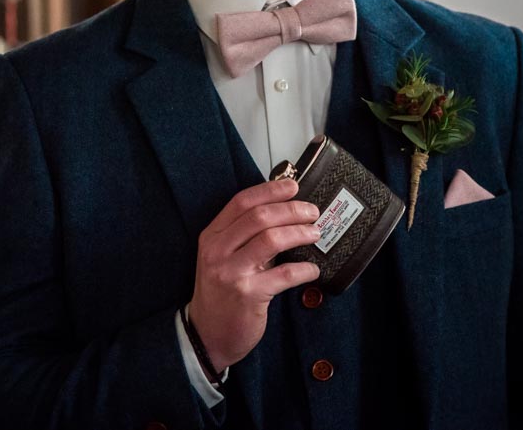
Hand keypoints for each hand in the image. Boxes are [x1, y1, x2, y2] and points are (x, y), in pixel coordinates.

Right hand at [187, 178, 320, 373]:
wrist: (207, 335)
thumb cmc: (221, 294)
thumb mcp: (222, 258)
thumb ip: (245, 237)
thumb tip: (284, 214)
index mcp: (212, 236)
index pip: (242, 202)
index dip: (270, 190)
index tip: (293, 186)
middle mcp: (218, 251)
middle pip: (260, 217)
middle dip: (292, 210)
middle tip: (312, 212)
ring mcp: (231, 273)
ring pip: (271, 239)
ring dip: (300, 233)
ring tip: (315, 234)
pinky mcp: (248, 295)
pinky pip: (284, 274)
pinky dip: (304, 269)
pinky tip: (312, 269)